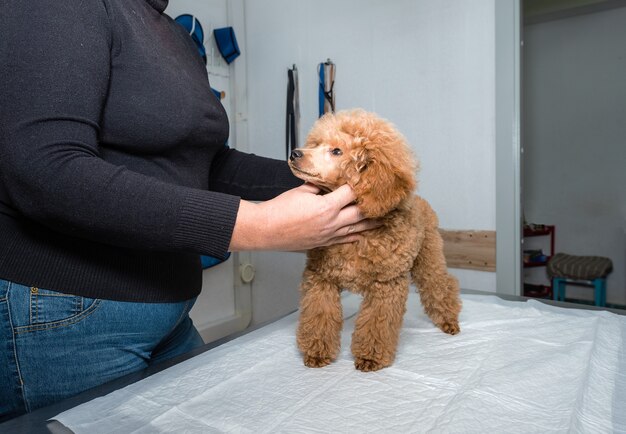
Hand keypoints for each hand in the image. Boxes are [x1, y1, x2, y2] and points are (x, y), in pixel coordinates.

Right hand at [229, 183, 378, 250]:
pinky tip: (363, 234)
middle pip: (361, 213)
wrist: (266, 230)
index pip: (351, 194)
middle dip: (374, 207)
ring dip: (371, 223)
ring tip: (384, 219)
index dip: (361, 186)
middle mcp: (332, 223)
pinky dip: (355, 236)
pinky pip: (344, 240)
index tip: (369, 180)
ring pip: (356, 229)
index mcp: (327, 207)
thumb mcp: (301, 190)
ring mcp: (328, 235)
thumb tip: (328, 180)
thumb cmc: (280, 209)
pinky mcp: (322, 243)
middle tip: (386, 201)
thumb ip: (318, 186)